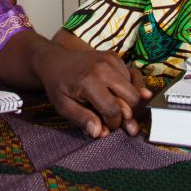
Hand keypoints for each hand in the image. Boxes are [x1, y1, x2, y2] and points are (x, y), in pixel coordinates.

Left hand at [34, 48, 151, 137]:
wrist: (55, 60)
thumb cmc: (57, 86)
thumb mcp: (63, 106)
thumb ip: (82, 119)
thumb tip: (99, 133)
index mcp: (89, 81)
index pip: (114, 110)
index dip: (113, 124)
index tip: (106, 127)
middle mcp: (103, 68)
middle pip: (132, 98)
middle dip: (127, 114)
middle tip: (116, 119)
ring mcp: (111, 60)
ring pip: (135, 88)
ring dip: (129, 102)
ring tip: (115, 106)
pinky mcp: (115, 57)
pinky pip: (133, 77)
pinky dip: (130, 89)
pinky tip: (119, 94)